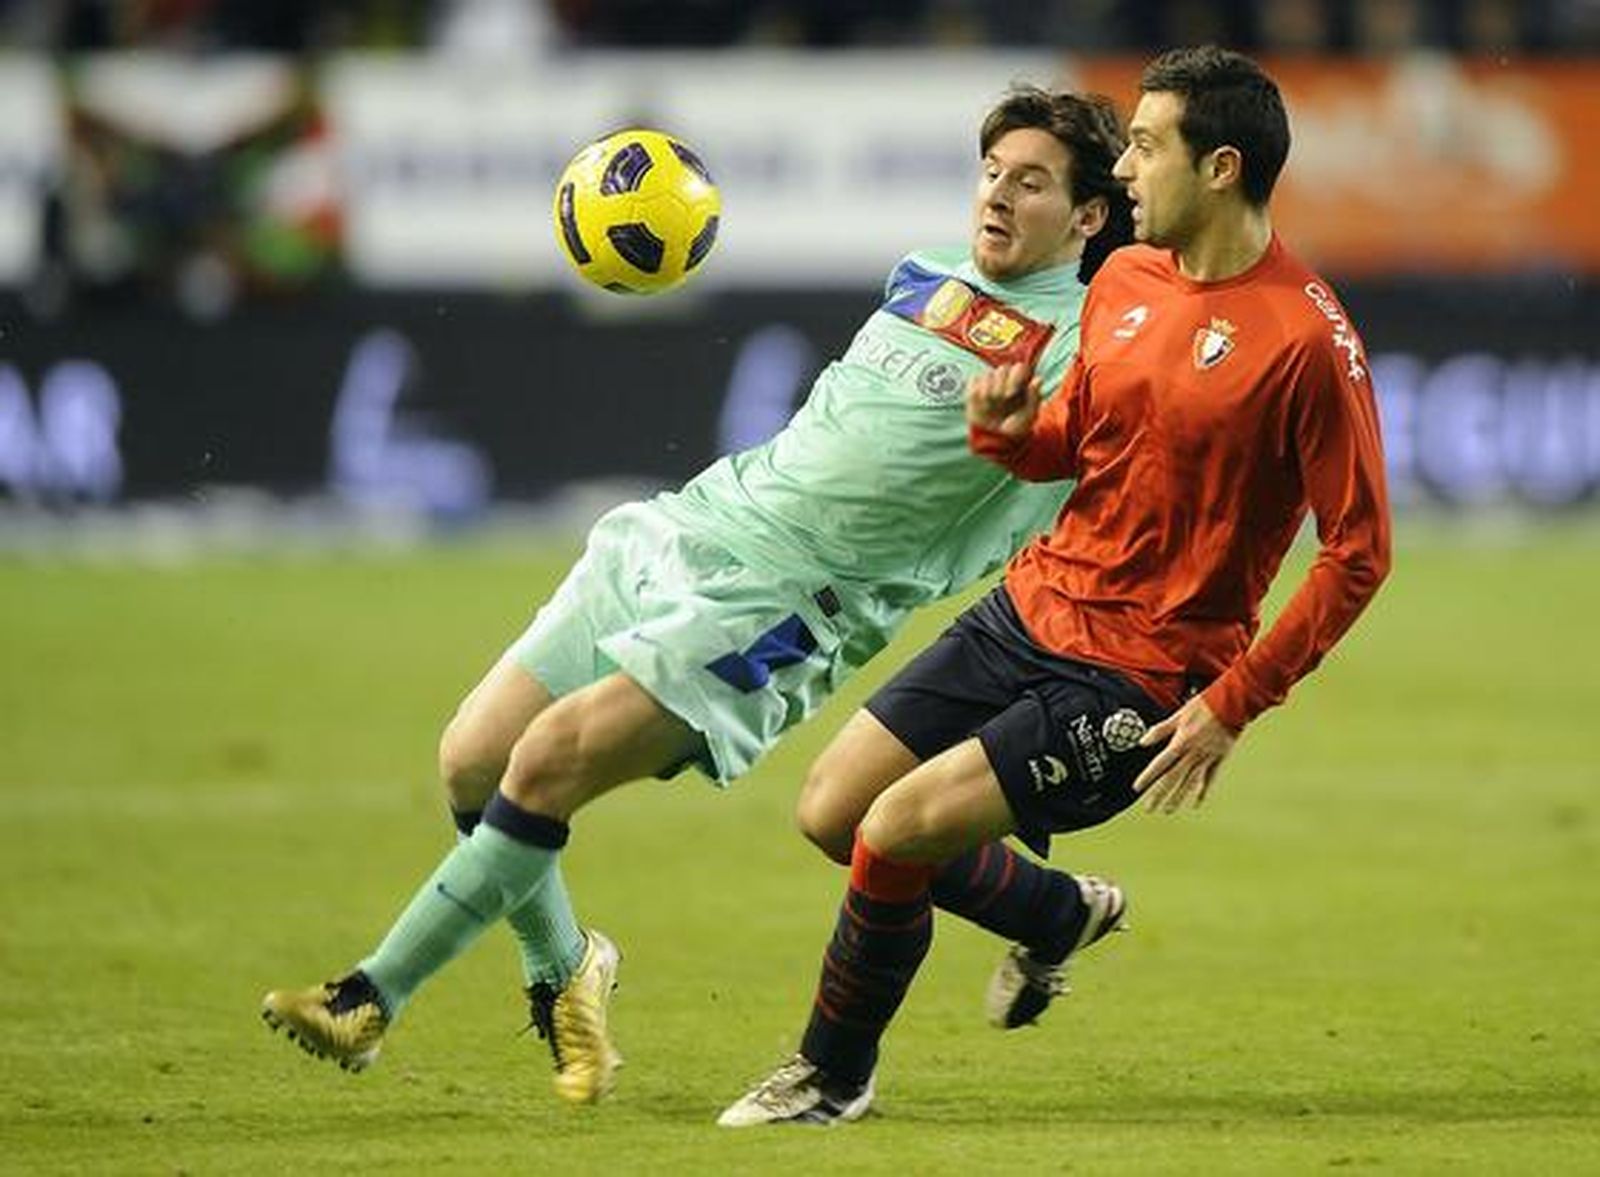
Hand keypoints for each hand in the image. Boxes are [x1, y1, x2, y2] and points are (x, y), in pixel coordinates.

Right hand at [966, 362, 1041, 437]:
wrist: (995, 441)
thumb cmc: (1015, 429)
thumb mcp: (1029, 416)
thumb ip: (1035, 397)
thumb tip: (1038, 379)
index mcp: (1021, 385)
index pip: (1019, 367)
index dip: (1015, 376)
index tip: (1012, 393)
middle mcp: (1005, 382)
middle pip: (1002, 368)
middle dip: (1002, 384)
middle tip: (1003, 399)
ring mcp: (990, 385)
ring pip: (988, 374)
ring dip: (989, 389)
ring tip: (991, 405)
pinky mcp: (975, 390)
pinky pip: (975, 381)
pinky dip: (977, 391)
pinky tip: (982, 403)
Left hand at [1132, 696, 1236, 813]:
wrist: (1232, 704)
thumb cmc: (1204, 705)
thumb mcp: (1179, 714)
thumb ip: (1161, 730)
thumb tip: (1142, 742)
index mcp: (1181, 742)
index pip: (1160, 764)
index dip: (1147, 777)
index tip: (1137, 788)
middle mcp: (1193, 754)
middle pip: (1173, 778)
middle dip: (1160, 794)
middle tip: (1149, 809)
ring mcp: (1207, 758)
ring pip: (1190, 783)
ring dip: (1178, 798)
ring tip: (1168, 810)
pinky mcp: (1219, 759)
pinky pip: (1210, 779)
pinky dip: (1203, 792)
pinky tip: (1196, 803)